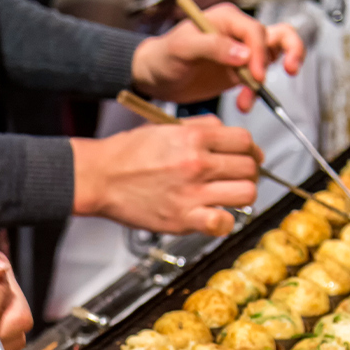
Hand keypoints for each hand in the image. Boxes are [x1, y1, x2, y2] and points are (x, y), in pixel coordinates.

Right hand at [71, 116, 258, 234]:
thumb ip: (199, 126)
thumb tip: (225, 132)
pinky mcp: (183, 218)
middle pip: (250, 167)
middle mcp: (197, 163)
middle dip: (249, 171)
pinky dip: (225, 221)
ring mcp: (192, 193)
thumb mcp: (164, 127)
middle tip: (240, 177)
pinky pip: (222, 223)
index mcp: (194, 138)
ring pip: (246, 193)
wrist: (99, 177)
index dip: (250, 149)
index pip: (244, 141)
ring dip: (243, 194)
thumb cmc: (126, 154)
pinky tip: (216, 215)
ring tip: (230, 195)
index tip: (248, 156)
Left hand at [131, 3, 305, 110]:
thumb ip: (212, 46)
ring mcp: (243, 50)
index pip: (255, 31)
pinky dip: (257, 92)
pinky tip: (244, 104)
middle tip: (273, 77)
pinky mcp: (241, 70)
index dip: (260, 53)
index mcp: (226, 17)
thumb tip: (244, 55)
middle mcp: (238, 31)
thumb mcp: (182, 48)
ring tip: (245, 102)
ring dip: (266, 80)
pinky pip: (261, 77)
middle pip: (276, 37)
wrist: (155, 76)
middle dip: (277, 59)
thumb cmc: (163, 56)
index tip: (255, 76)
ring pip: (275, 55)